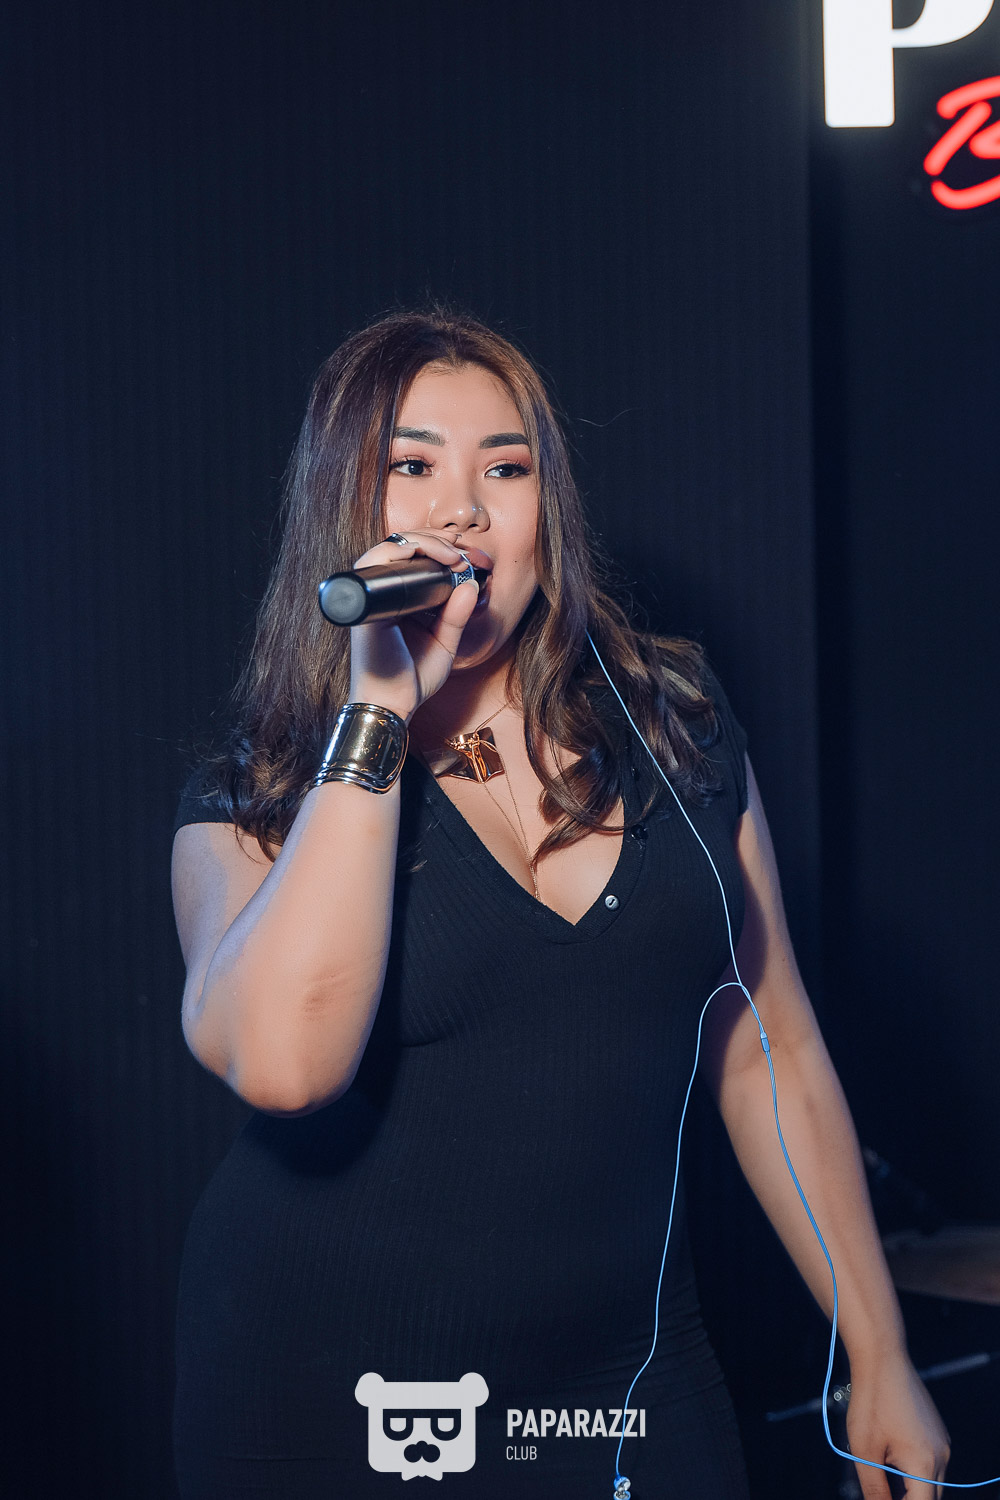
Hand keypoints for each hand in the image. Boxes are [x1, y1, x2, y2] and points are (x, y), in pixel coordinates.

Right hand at [347, 532, 481, 718]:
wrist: (392, 704)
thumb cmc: (413, 679)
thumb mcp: (445, 643)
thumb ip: (457, 615)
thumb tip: (471, 583)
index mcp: (396, 601)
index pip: (409, 559)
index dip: (434, 545)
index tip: (461, 549)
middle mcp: (380, 595)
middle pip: (399, 547)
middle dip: (432, 538)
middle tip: (460, 545)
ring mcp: (370, 598)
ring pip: (387, 549)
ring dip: (422, 541)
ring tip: (451, 552)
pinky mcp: (365, 604)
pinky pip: (373, 565)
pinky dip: (400, 552)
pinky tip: (429, 556)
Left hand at [845, 1351, 949, 1498]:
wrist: (882, 1359)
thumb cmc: (872, 1400)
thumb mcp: (865, 1451)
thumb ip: (874, 1489)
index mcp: (926, 1463)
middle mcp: (942, 1455)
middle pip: (930, 1498)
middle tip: (881, 1491)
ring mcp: (942, 1442)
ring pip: (931, 1482)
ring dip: (910, 1488)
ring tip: (882, 1474)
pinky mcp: (937, 1432)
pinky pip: (931, 1463)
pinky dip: (914, 1471)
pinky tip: (890, 1459)